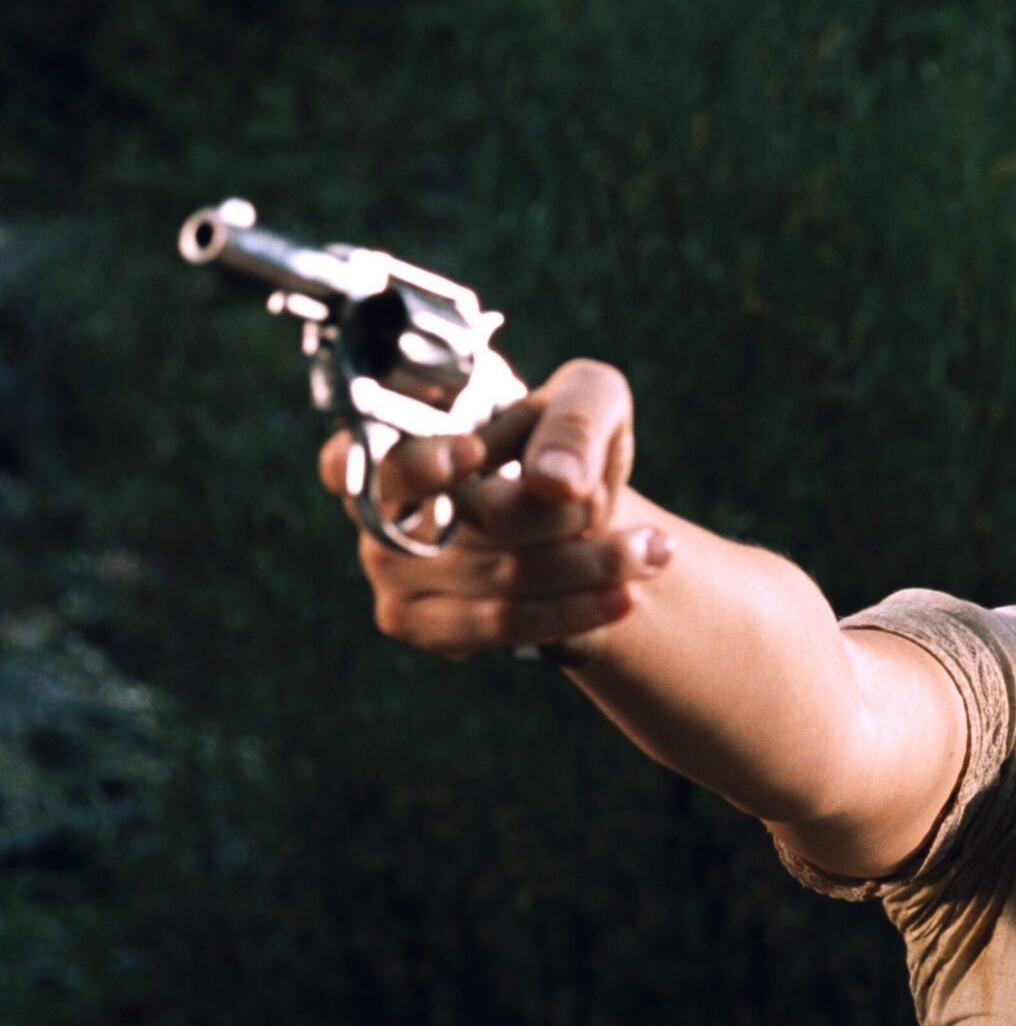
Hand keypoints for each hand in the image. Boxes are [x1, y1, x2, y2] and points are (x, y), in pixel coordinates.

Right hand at [318, 358, 672, 661]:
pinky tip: (623, 594)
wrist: (582, 510)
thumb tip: (554, 483)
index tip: (471, 453)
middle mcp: (378, 509)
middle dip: (558, 518)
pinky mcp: (425, 625)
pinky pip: (499, 625)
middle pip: (469, 523)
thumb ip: (574, 420)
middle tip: (614, 505)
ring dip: (588, 566)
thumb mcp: (589, 400)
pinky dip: (572, 610)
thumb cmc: (567, 439)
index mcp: (396, 439)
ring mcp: (392, 573)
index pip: (352, 456)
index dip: (414, 462)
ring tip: (653, 550)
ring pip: (498, 576)